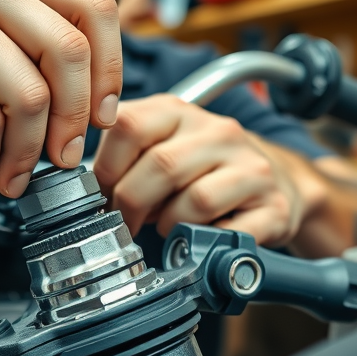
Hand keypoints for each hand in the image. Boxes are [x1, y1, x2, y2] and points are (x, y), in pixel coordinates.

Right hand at [0, 0, 121, 197]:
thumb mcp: (15, 75)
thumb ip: (58, 72)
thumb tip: (105, 113)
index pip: (95, 9)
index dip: (110, 71)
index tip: (101, 119)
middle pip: (67, 50)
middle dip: (72, 121)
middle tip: (61, 159)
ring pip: (28, 94)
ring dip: (25, 153)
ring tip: (10, 175)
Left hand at [93, 95, 307, 246]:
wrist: (278, 184)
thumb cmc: (205, 171)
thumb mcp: (163, 147)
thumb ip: (125, 155)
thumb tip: (79, 189)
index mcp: (180, 111)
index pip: (129, 124)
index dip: (107, 168)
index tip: (104, 194)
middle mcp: (219, 131)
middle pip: (160, 165)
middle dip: (132, 205)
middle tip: (127, 224)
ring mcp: (251, 167)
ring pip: (194, 199)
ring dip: (168, 225)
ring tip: (166, 229)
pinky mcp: (273, 206)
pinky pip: (227, 231)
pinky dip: (204, 244)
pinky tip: (198, 241)